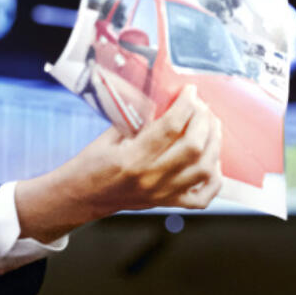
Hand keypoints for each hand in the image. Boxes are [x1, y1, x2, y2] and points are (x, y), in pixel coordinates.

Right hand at [15, 85, 222, 241]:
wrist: (80, 198)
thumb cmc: (90, 165)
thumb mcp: (110, 136)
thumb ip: (139, 120)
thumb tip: (167, 100)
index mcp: (131, 159)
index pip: (170, 127)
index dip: (186, 104)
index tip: (190, 90)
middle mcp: (149, 178)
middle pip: (193, 147)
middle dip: (203, 120)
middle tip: (201, 107)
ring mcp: (161, 194)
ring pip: (204, 169)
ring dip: (214, 144)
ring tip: (211, 127)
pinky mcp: (166, 203)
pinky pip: (203, 197)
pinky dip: (215, 178)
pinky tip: (212, 161)